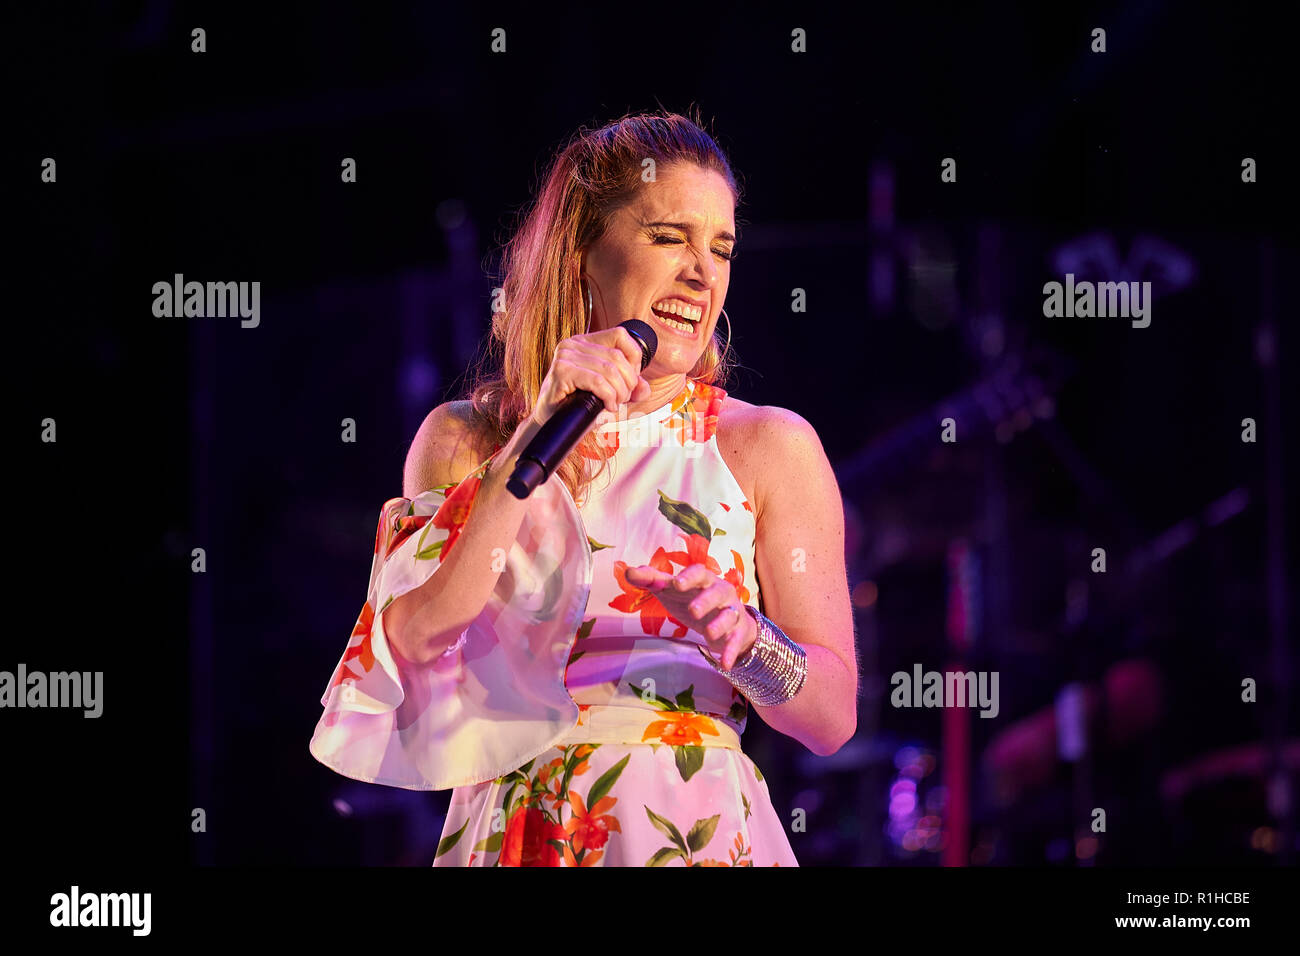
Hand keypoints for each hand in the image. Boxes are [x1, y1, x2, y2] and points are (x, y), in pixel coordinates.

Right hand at [532, 326, 651, 427]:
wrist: (550, 424)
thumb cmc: (578, 406)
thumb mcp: (610, 394)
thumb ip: (630, 388)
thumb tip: (644, 388)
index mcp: (585, 341)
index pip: (620, 335)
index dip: (634, 358)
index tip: (630, 381)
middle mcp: (573, 344)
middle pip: (617, 356)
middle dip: (628, 382)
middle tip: (622, 399)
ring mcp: (565, 356)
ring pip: (609, 370)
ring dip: (619, 392)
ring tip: (614, 404)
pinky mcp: (561, 371)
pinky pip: (597, 381)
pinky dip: (608, 396)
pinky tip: (608, 407)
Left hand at [624, 563, 756, 669]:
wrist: (728, 620)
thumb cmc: (694, 599)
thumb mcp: (673, 590)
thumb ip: (652, 581)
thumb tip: (628, 572)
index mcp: (704, 580)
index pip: (699, 573)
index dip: (689, 577)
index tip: (677, 583)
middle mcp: (721, 593)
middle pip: (718, 592)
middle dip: (706, 601)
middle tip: (693, 610)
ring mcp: (732, 612)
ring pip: (730, 615)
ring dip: (720, 625)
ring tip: (708, 635)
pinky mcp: (737, 632)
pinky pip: (735, 641)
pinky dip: (730, 652)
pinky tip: (724, 665)